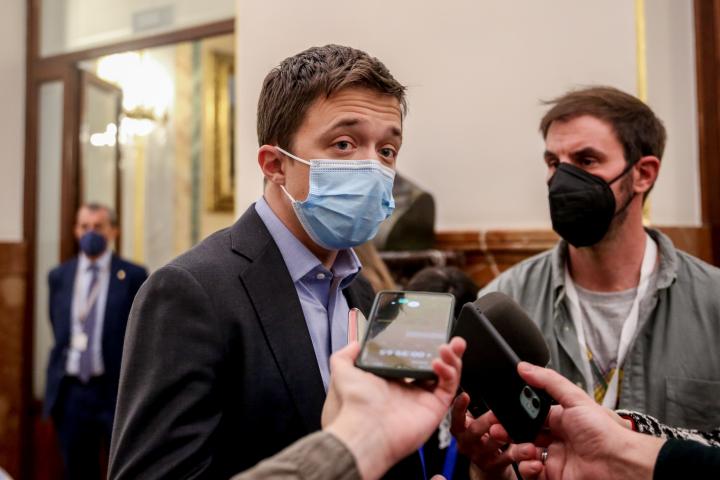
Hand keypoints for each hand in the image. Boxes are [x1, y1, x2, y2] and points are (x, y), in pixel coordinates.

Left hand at [322, 338, 465, 479]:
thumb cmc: (354, 405)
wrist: (364, 429)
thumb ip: (346, 355)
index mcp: (392, 381)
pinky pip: (449, 388)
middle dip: (446, 352)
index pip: (414, 360)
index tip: (428, 334)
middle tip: (450, 340)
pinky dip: (450, 373)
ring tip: (448, 347)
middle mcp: (409, 390)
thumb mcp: (343, 371)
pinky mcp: (434, 408)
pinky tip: (440, 363)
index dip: (423, 347)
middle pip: (435, 367)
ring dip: (452, 359)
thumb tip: (354, 344)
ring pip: (447, 376)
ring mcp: (423, 399)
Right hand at [450, 394, 536, 479]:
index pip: (456, 416)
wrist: (489, 467)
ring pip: (493, 444)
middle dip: (488, 420)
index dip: (459, 406)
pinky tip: (530, 449)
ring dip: (507, 436)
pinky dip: (520, 453)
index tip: (465, 395)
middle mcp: (467, 442)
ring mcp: (479, 455)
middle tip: (499, 413)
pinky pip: (508, 458)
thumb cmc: (486, 437)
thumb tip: (493, 384)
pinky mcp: (494, 466)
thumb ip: (481, 409)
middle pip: (475, 430)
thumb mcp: (479, 423)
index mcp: (461, 429)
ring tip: (518, 430)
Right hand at [489, 363, 663, 479]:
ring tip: (527, 448)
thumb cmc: (605, 432)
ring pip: (525, 454)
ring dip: (519, 450)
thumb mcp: (576, 399)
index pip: (533, 414)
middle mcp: (559, 439)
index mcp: (564, 419)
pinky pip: (531, 474)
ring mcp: (556, 459)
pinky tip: (534, 463)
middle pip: (525, 434)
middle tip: (501, 430)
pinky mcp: (554, 477)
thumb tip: (524, 367)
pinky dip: (527, 469)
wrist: (618, 465)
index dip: (517, 413)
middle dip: (511, 432)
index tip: (503, 411)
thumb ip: (548, 381)